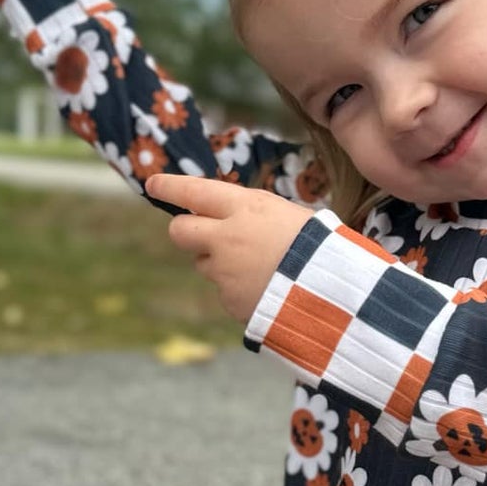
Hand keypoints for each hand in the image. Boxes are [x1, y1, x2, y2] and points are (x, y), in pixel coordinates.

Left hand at [148, 173, 309, 325]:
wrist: (333, 293)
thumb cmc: (319, 245)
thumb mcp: (288, 214)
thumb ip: (251, 214)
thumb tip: (227, 218)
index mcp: (244, 208)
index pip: (193, 191)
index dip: (169, 187)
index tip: (153, 184)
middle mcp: (225, 238)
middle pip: (180, 231)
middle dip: (187, 230)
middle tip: (204, 233)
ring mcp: (224, 273)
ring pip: (204, 264)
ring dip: (219, 263)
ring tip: (259, 267)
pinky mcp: (230, 301)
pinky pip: (225, 291)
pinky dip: (239, 289)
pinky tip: (267, 288)